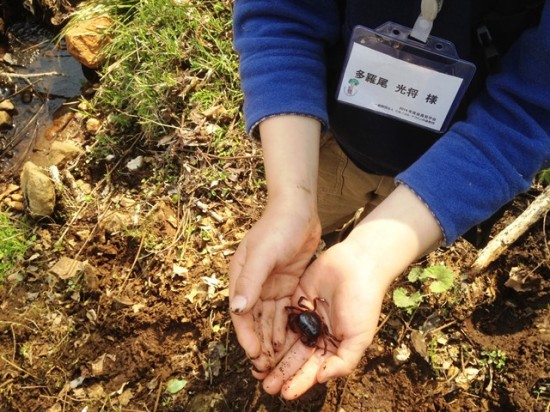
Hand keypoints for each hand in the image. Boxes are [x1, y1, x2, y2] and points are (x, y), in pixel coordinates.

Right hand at [229, 199, 320, 372]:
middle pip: (254, 319)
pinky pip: (284, 310)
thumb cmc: (277, 228)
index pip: (241, 312)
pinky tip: (290, 342)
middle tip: (266, 366)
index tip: (254, 354)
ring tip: (277, 360)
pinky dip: (284, 326)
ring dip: (271, 338)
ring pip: (269, 318)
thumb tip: (237, 309)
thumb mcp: (262, 254)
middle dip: (258, 342)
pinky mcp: (287, 284)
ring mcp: (270, 285)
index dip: (246, 334)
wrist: (299, 210)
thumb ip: (250, 281)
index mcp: (241, 277)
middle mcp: (253, 284)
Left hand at [256, 184, 442, 398]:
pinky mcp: (297, 299)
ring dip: (274, 355)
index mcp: (333, 345)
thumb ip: (343, 362)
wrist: (358, 265)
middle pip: (296, 357)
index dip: (299, 382)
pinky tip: (261, 341)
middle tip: (266, 386)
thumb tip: (321, 379)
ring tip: (259, 369)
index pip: (313, 368)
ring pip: (287, 340)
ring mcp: (307, 316)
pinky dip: (273, 330)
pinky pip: (282, 318)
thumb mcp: (359, 338)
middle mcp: (318, 333)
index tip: (284, 394)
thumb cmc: (364, 302)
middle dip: (282, 372)